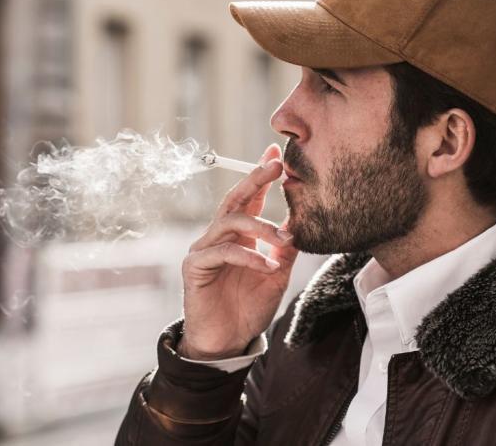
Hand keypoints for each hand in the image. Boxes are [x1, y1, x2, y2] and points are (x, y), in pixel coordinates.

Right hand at [178, 143, 297, 359]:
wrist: (227, 342)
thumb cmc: (248, 308)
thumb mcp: (276, 277)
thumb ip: (284, 251)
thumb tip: (301, 223)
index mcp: (239, 237)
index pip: (249, 199)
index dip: (260, 176)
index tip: (275, 154)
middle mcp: (219, 237)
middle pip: (234, 200)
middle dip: (254, 179)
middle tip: (275, 166)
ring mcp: (204, 250)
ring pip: (229, 222)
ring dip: (260, 227)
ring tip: (283, 240)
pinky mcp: (194, 267)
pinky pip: (223, 252)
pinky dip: (249, 257)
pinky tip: (267, 267)